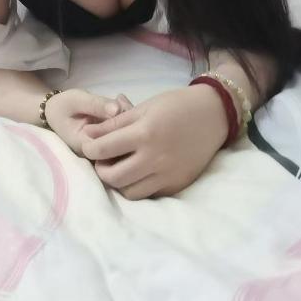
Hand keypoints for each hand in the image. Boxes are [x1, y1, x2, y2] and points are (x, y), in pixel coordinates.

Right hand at [45, 89, 133, 156]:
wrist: (54, 113)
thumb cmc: (63, 107)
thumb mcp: (76, 100)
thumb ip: (96, 105)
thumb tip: (118, 109)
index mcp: (87, 146)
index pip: (114, 141)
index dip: (122, 122)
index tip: (120, 104)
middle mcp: (98, 154)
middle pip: (123, 141)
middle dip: (128, 118)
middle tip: (120, 99)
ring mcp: (104, 150)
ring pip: (126, 137)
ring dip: (128, 116)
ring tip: (120, 99)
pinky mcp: (109, 144)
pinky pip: (123, 133)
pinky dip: (125, 117)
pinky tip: (121, 103)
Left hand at [80, 85, 230, 199]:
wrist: (213, 115)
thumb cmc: (175, 105)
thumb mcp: (143, 108)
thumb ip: (114, 124)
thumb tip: (87, 135)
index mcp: (145, 134)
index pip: (103, 149)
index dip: (90, 149)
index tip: (89, 146)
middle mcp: (156, 158)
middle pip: (114, 178)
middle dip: (101, 170)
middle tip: (102, 160)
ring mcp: (168, 174)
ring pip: (130, 192)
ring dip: (119, 182)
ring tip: (120, 168)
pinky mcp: (178, 184)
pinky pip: (150, 194)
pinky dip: (139, 186)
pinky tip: (139, 172)